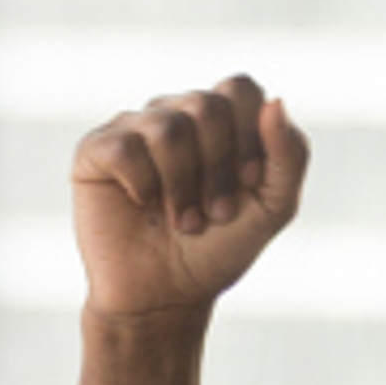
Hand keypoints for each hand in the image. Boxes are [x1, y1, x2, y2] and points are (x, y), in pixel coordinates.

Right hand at [71, 76, 308, 327]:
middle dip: (219, 168)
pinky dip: (142, 185)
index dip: (250, 137)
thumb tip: (276, 101)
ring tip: (183, 220)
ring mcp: (133, 127)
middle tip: (215, 211)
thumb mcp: (274, 206)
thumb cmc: (219, 247)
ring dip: (183, 185)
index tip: (248, 183)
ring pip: (168, 127)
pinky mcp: (96, 150)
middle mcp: (175, 112)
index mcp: (220, 118)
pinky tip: (142, 204)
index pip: (240, 90)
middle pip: (207, 106)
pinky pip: (124, 148)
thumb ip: (289, 154)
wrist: (167, 294)